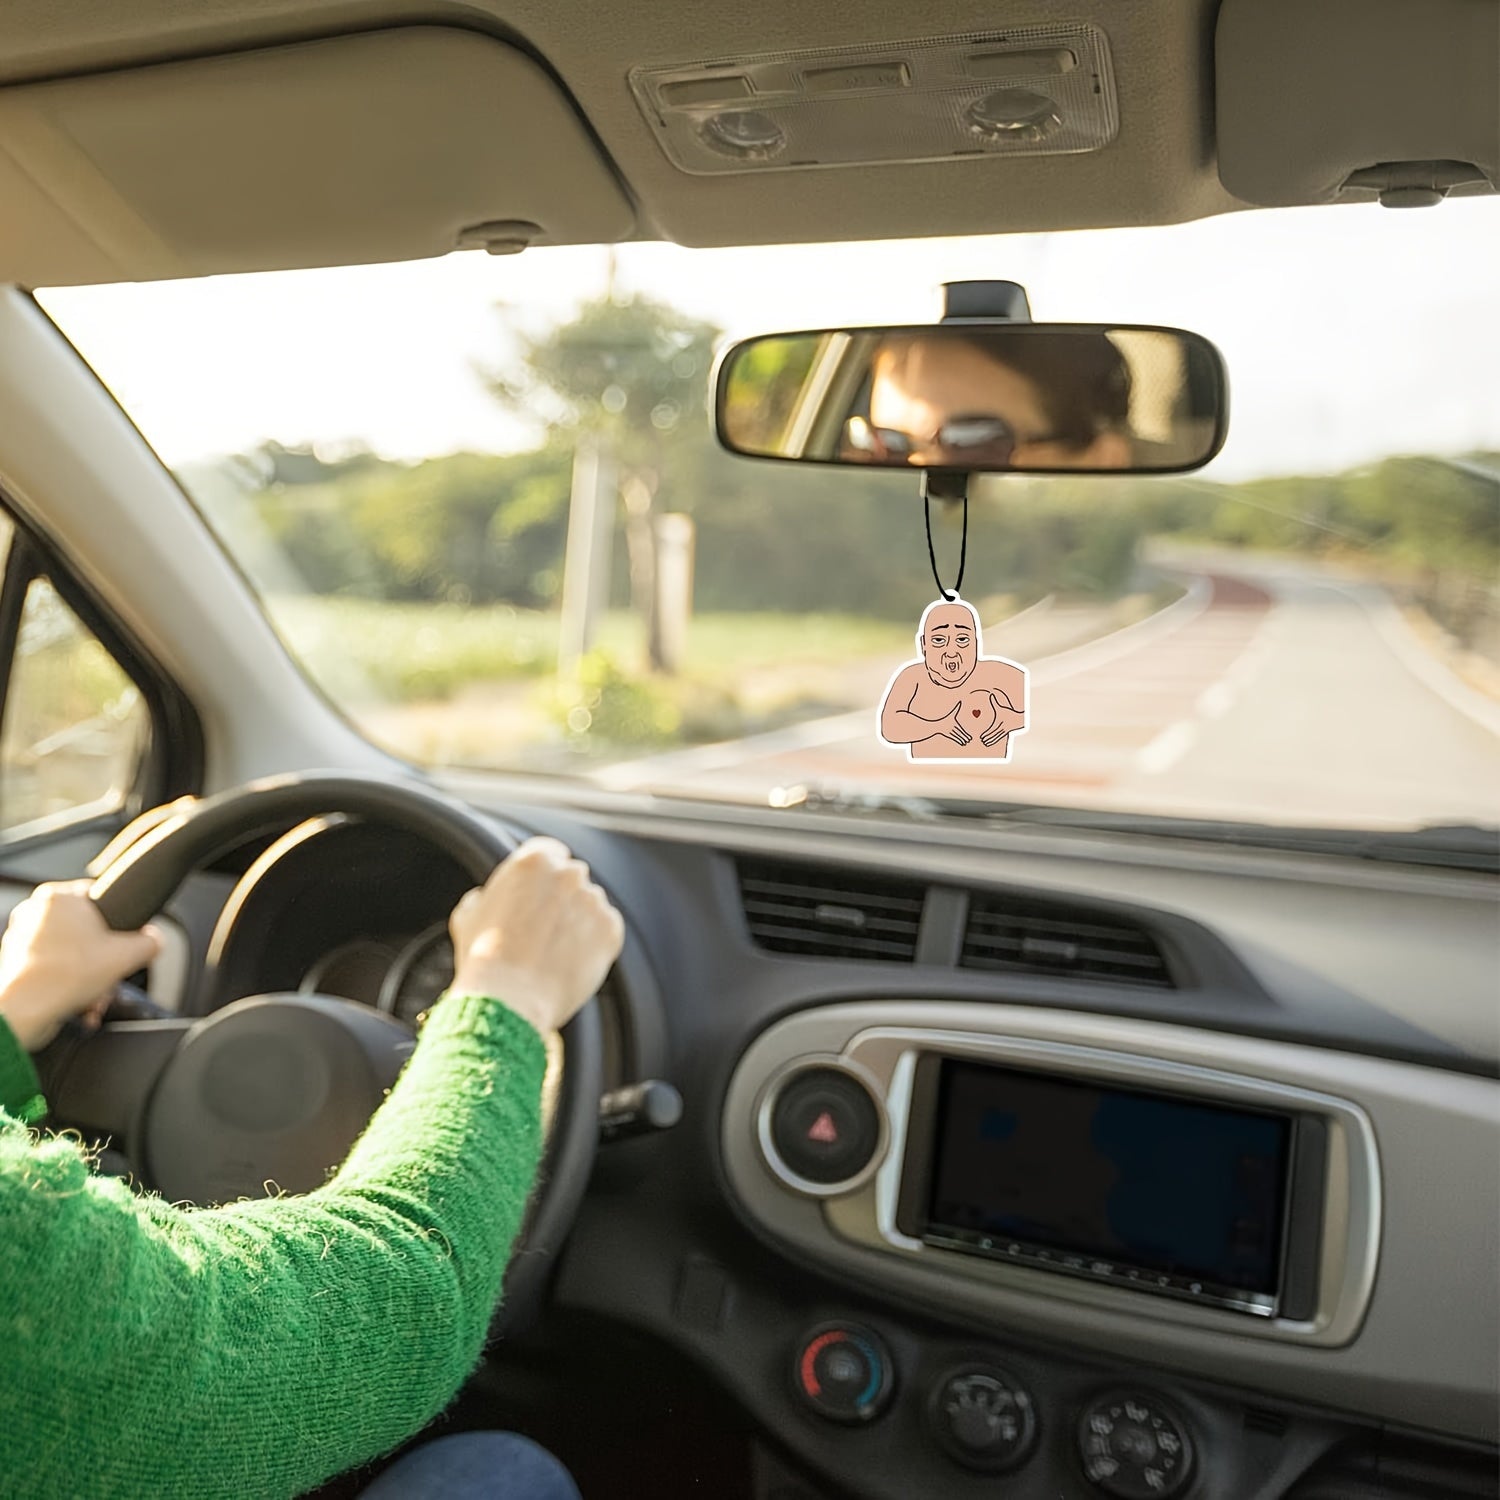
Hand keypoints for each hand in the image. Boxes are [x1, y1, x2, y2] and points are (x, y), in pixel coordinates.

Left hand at [0, 881, 161, 1050]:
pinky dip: (67, 985)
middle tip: (110, 974)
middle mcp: (34, 912)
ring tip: (95, 995)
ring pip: (70, 953)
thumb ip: (150, 942)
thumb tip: (154, 940)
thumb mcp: (128, 955)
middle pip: (86, 931)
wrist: (26, 1011)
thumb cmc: (65, 976)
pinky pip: (52, 970)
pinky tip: (79, 1002)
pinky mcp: (14, 963)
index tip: (123, 941)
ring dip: (87, 976)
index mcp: (58, 896)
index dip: (119, 922)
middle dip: (102, 959)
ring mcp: (20, 938)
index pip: (100, 897)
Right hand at [449, 837, 624, 1037]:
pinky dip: (594, 943)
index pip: (549, 853)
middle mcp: (569, 874)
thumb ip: (486, 894)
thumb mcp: (468, 915)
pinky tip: (569, 961)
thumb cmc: (483, 960)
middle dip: (560, 898)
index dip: (541, 877)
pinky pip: (607, 929)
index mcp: (534, 860)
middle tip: (542, 929)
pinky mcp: (611, 929)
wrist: (508, 999)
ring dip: (578, 920)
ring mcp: (593, 901)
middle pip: (571, 878)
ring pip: (590, 904)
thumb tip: (486, 897)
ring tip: (553, 952)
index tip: (537, 895)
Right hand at [940, 703, 971, 745]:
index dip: (964, 733)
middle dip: (964, 737)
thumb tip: (960, 701)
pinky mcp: (947, 735)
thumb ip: (957, 708)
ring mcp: (949, 732)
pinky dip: (958, 741)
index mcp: (953, 723)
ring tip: (967, 742)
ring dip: (962, 740)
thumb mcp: (951, 713)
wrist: (936, 724)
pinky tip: (962, 743)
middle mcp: (951, 728)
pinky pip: (954, 738)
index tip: (969, 735)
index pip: (960, 729)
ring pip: (957, 736)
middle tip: (970, 740)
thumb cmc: (945, 718)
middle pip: (959, 733)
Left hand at [982, 703, 1023, 745]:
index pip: (992, 730)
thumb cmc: (1010, 713)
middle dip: (988, 738)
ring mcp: (1005, 731)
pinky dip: (994, 740)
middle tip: (982, 741)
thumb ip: (995, 703)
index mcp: (1001, 722)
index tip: (982, 737)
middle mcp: (1003, 728)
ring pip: (996, 737)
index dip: (987, 734)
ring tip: (985, 744)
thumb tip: (991, 695)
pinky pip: (999, 738)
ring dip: (991, 741)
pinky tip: (990, 743)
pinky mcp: (1006, 733)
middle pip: (994, 735)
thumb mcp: (1002, 708)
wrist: (1020, 718)